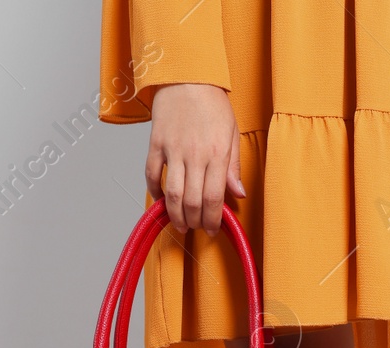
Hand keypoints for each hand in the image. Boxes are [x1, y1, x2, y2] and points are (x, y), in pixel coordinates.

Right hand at [147, 83, 245, 234]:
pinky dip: (154, 192)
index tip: (213, 229)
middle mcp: (194, 154)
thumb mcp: (232, 133)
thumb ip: (233, 167)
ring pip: (172, 194)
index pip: (214, 198)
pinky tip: (161, 201)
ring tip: (181, 224)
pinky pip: (151, 174)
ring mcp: (173, 149)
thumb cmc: (212, 104)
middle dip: (195, 222)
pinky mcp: (155, 143)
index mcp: (217, 153)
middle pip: (192, 201)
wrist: (187, 77)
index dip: (213, 219)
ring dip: (175, 215)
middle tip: (198, 228)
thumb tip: (238, 194)